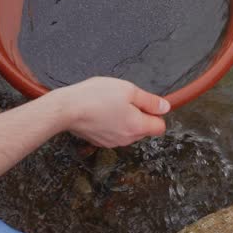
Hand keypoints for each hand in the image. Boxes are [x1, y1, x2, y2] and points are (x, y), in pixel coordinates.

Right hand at [49, 77, 170, 147]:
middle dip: (139, 115)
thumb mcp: (129, 90)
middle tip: (124, 99)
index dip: (155, 113)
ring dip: (123, 118)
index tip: (145, 102)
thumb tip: (165, 107)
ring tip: (109, 103)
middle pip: (143, 129)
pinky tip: (99, 110)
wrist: (66, 109)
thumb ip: (150, 101)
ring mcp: (111, 142)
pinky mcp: (99, 141)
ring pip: (127, 130)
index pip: (160, 127)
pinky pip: (112, 132)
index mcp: (137, 127)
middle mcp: (127, 139)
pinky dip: (110, 123)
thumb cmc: (96, 97)